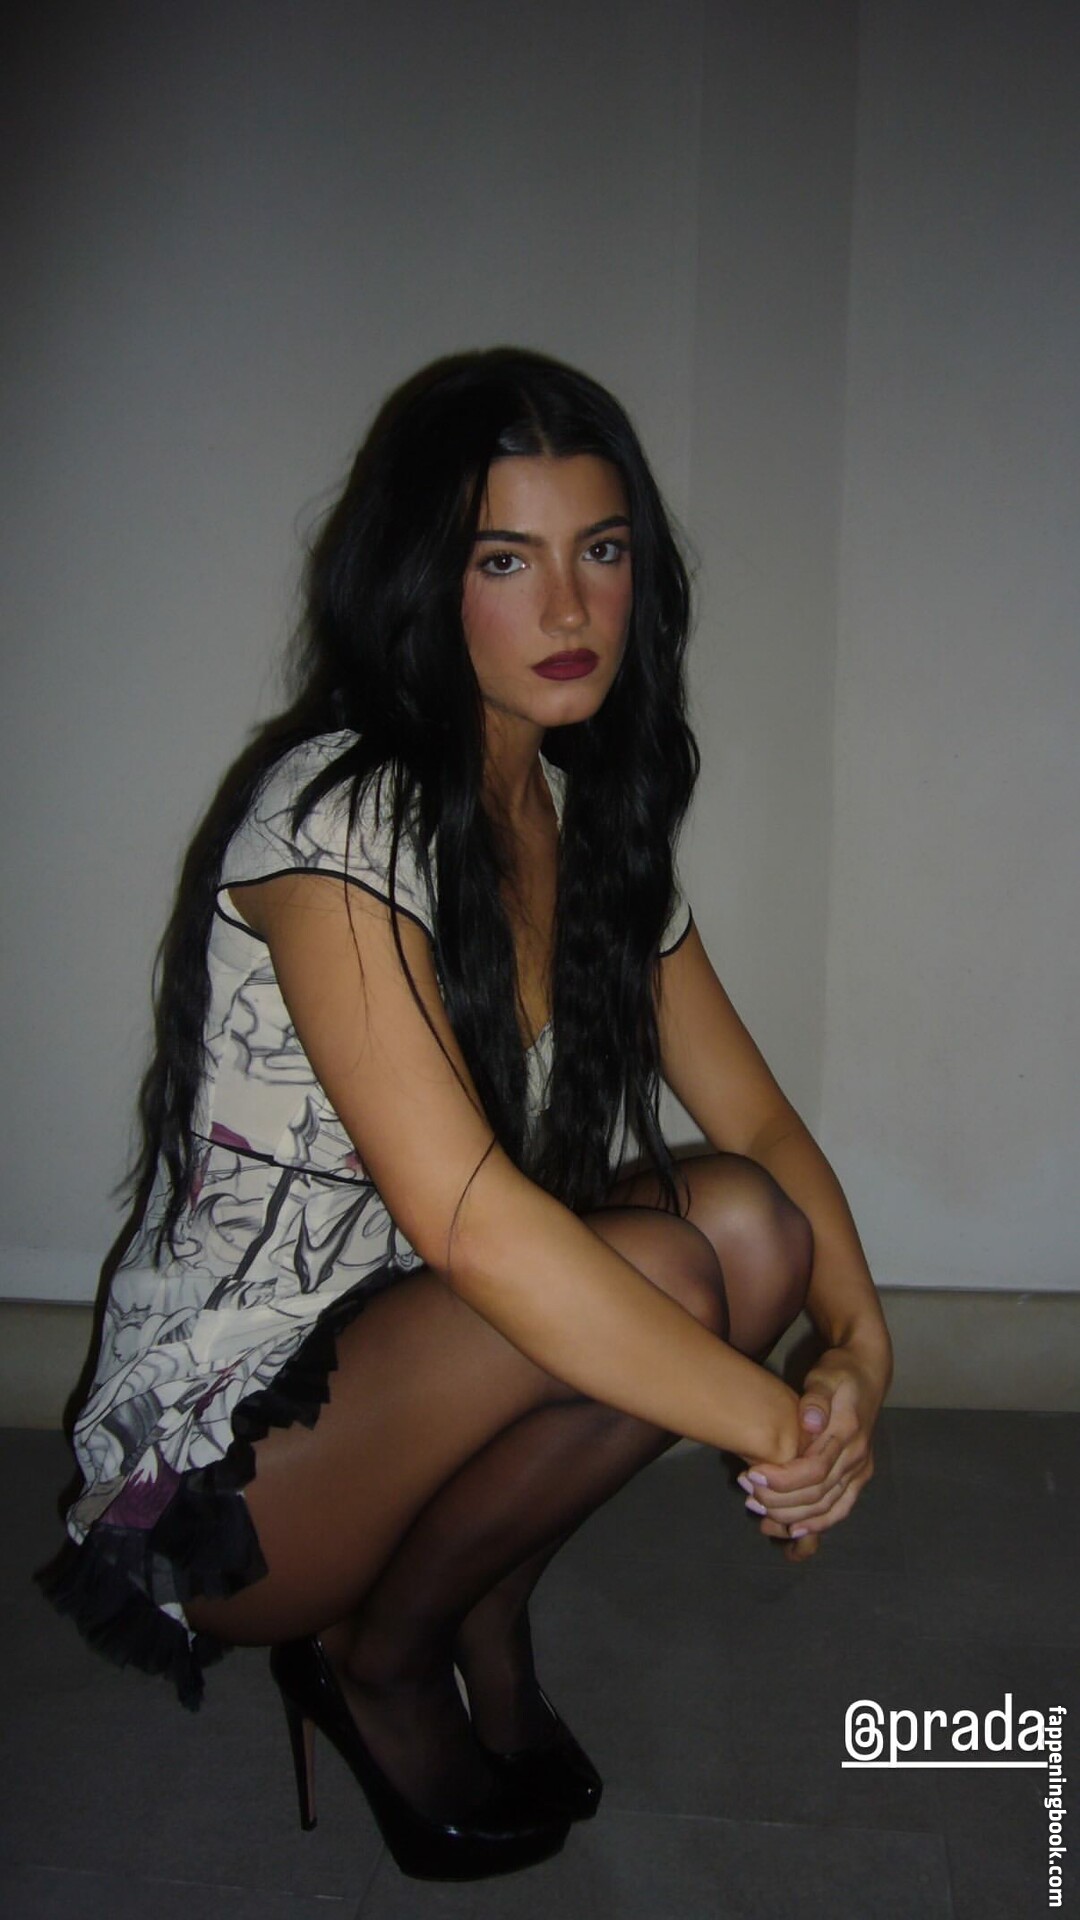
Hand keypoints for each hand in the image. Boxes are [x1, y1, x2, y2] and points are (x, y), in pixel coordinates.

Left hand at [737, 1345, 886, 1558]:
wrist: (867, 1375)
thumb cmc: (839, 1373)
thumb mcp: (826, 1374)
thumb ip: (817, 1397)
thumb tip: (810, 1421)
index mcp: (848, 1434)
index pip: (814, 1470)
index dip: (782, 1480)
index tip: (750, 1475)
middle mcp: (857, 1458)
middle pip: (818, 1495)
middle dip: (779, 1500)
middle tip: (747, 1493)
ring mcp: (860, 1471)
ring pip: (828, 1508)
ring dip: (793, 1516)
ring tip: (759, 1512)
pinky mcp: (859, 1477)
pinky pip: (840, 1509)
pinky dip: (818, 1523)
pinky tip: (792, 1530)